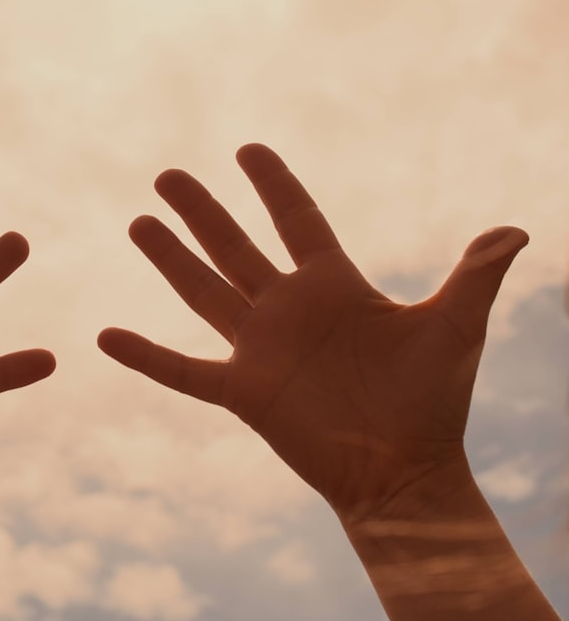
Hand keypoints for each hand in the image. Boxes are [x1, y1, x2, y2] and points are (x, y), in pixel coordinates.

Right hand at [98, 144, 527, 523]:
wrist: (404, 471)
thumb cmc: (433, 401)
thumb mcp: (456, 328)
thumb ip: (474, 277)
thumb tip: (514, 230)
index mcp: (333, 285)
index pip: (298, 220)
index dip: (274, 184)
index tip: (248, 150)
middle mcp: (289, 310)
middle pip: (234, 246)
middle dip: (202, 210)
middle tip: (167, 174)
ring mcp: (260, 350)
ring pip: (203, 292)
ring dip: (169, 259)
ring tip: (138, 223)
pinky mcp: (242, 391)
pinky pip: (182, 370)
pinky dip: (145, 355)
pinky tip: (105, 335)